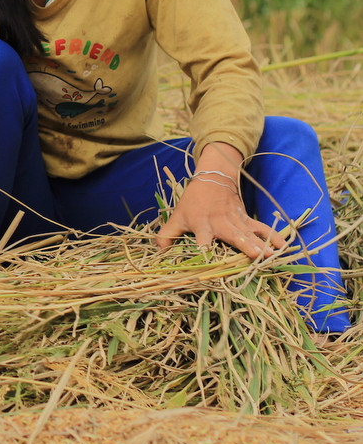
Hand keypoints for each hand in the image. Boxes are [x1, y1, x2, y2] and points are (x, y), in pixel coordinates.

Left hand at [155, 143, 286, 257]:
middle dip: (245, 246)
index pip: (202, 241)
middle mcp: (220, 224)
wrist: (211, 180)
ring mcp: (236, 221)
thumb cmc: (192, 203)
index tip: (209, 264)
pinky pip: (262, 227)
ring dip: (261, 243)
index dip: (205, 252)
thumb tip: (159, 253)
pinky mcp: (247, 218)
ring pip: (250, 233)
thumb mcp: (176, 217)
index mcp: (202, 225)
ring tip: (272, 255)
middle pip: (233, 236)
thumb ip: (167, 235)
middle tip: (256, 257)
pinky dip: (273, 235)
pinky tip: (284, 245)